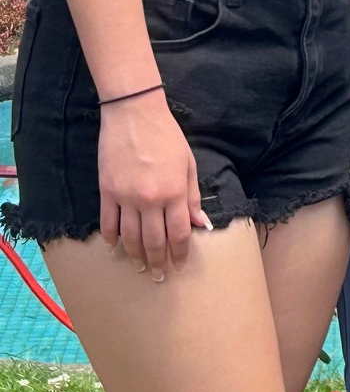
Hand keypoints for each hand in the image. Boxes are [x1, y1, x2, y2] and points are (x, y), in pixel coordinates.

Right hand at [97, 90, 211, 281]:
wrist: (135, 115)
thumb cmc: (167, 137)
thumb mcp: (188, 164)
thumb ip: (192, 197)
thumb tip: (201, 224)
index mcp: (175, 192)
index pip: (179, 233)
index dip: (180, 252)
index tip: (179, 265)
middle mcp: (151, 200)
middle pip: (154, 241)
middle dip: (158, 261)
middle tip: (160, 275)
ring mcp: (126, 197)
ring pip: (130, 237)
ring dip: (135, 255)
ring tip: (140, 267)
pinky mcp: (106, 192)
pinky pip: (108, 223)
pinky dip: (112, 238)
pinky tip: (116, 248)